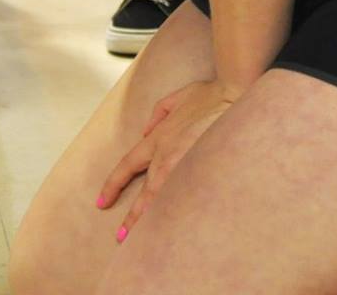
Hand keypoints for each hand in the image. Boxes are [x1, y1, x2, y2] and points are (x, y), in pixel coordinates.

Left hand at [96, 78, 239, 240]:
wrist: (234, 94)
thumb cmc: (209, 96)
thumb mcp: (175, 98)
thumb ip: (158, 114)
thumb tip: (147, 130)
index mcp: (157, 139)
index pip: (127, 166)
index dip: (113, 185)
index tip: (102, 201)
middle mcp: (166, 156)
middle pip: (145, 193)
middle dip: (133, 217)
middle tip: (121, 237)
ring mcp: (185, 166)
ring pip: (164, 200)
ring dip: (154, 221)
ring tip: (145, 242)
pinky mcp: (204, 172)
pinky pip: (188, 198)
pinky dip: (181, 213)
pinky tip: (179, 230)